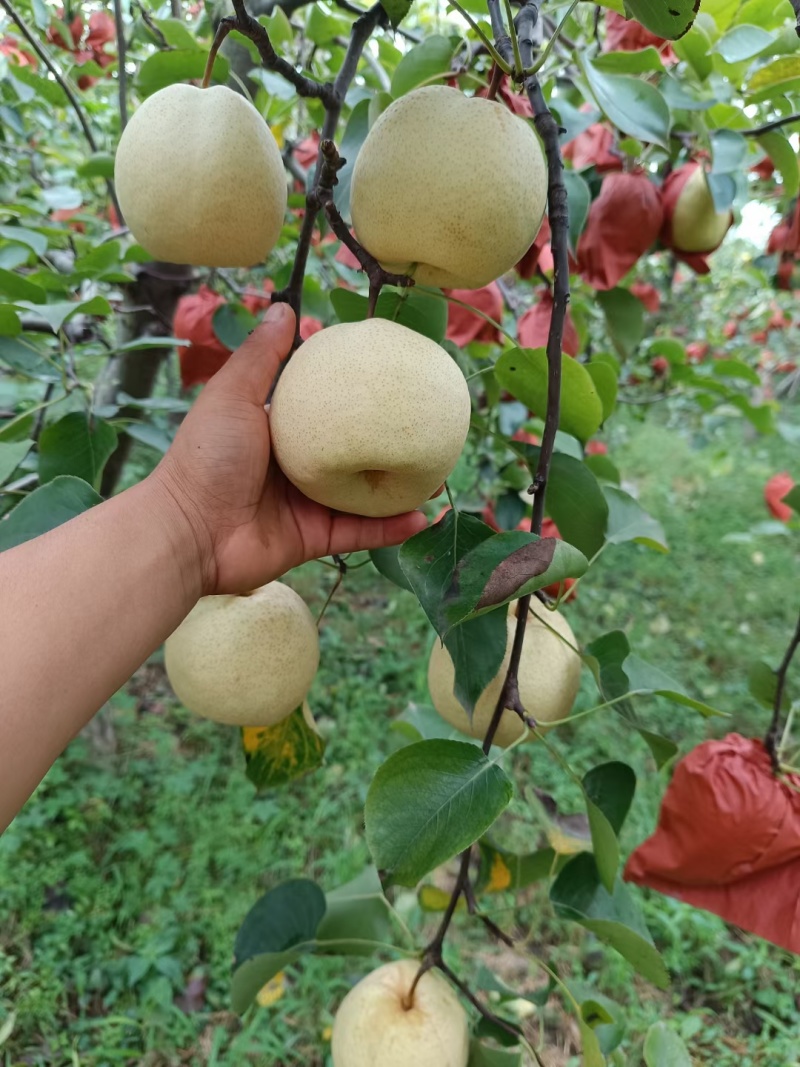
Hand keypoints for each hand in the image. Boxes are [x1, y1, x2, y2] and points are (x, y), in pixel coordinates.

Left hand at [154, 303, 427, 594]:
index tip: (392, 382)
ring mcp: (308, 504)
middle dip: (390, 444)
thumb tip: (285, 305)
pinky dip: (391, 528)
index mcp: (280, 431)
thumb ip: (262, 356)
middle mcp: (298, 467)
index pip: (326, 409)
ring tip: (437, 476)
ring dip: (401, 488)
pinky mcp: (315, 538)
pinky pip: (360, 533)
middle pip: (354, 453)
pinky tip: (422, 517)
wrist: (189, 530)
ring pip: (365, 495)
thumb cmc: (206, 457)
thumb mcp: (233, 394)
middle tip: (427, 429)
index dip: (358, 397)